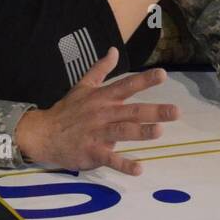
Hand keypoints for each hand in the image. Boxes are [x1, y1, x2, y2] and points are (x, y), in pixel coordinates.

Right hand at [13, 48, 177, 174]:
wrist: (43, 133)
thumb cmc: (67, 110)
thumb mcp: (82, 86)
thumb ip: (100, 69)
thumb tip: (114, 50)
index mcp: (102, 97)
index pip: (126, 85)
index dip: (144, 80)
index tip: (163, 74)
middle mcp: (103, 113)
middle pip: (131, 111)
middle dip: (154, 111)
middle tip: (176, 112)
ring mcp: (97, 133)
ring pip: (122, 132)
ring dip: (141, 132)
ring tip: (159, 132)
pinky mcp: (92, 152)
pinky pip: (110, 158)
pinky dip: (123, 164)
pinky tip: (139, 169)